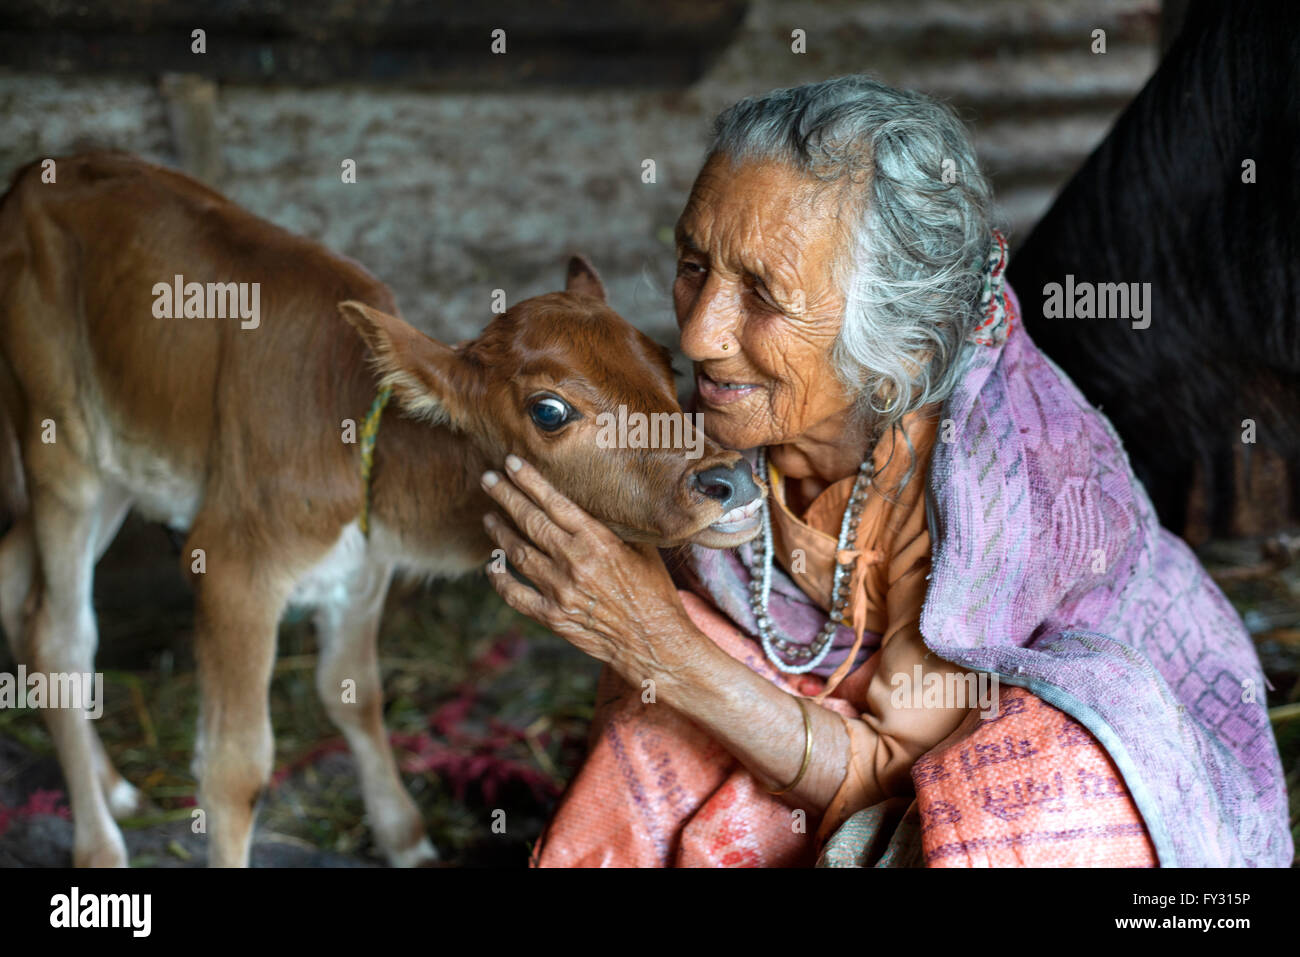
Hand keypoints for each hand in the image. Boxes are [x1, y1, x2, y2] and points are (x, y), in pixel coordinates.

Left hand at [479, 454, 699, 681]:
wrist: (654, 643)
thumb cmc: (654, 593)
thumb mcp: (643, 550)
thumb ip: (615, 527)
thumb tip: (594, 503)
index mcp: (598, 541)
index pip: (555, 503)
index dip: (530, 481)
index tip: (511, 463)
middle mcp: (574, 562)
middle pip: (530, 521)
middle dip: (506, 497)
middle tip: (489, 479)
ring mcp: (560, 591)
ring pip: (518, 553)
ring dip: (500, 532)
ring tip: (489, 517)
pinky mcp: (552, 617)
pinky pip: (514, 594)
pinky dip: (499, 578)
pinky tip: (492, 565)